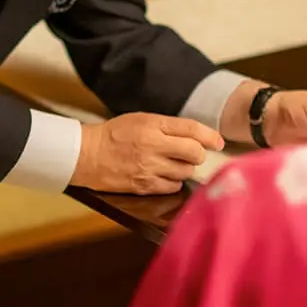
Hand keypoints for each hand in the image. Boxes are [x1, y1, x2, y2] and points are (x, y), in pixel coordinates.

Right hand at [71, 113, 224, 194]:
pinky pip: (173, 187)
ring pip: (185, 172)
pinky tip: (163, 176)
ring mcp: (149, 168)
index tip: (218, 142)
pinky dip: (173, 183)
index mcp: (153, 125)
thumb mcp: (141, 120)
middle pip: (194, 153)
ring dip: (184, 169)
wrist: (88, 154)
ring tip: (171, 164)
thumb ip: (167, 126)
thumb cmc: (115, 134)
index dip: (210, 136)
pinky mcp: (144, 186)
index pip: (191, 129)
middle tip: (192, 154)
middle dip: (197, 154)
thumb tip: (196, 136)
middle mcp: (153, 146)